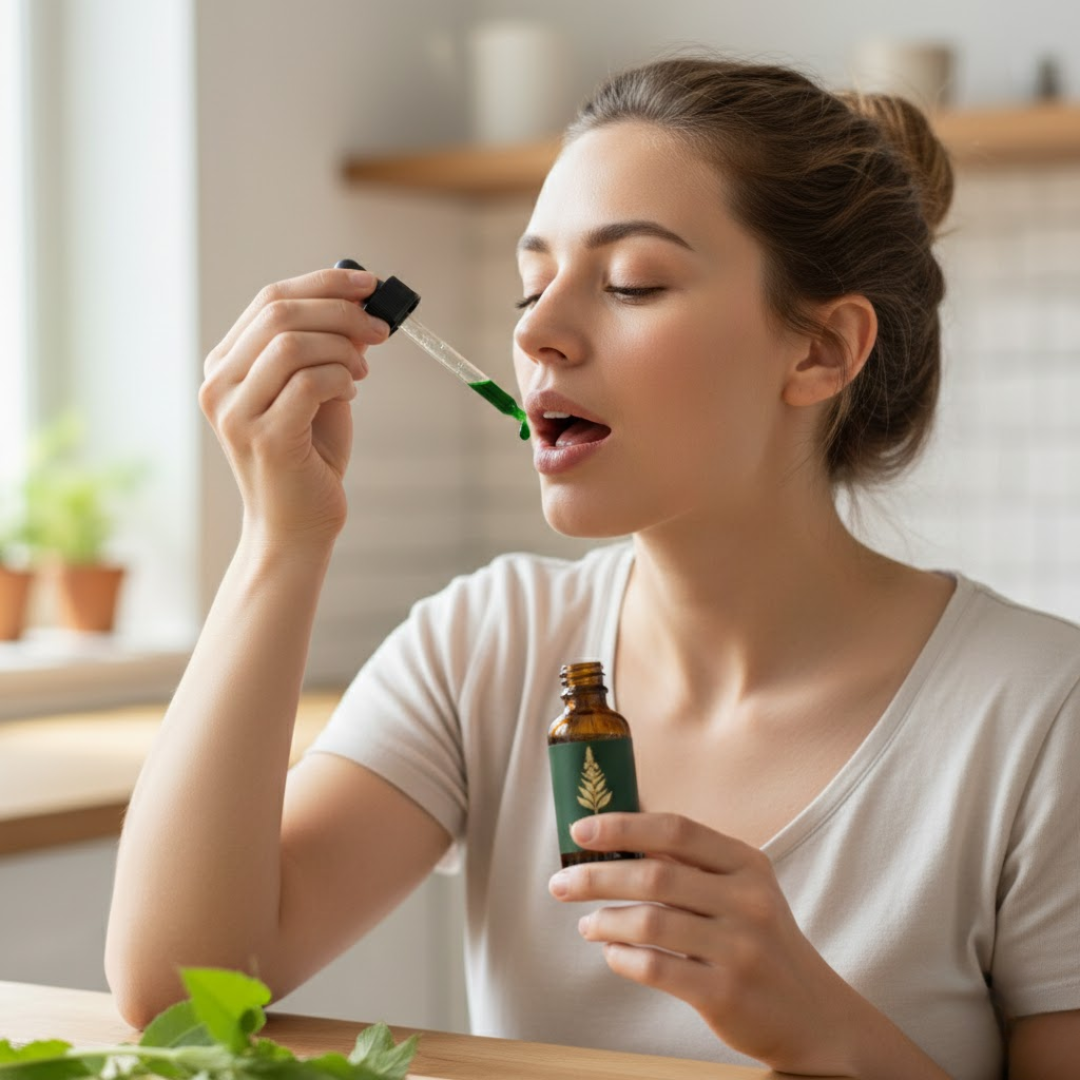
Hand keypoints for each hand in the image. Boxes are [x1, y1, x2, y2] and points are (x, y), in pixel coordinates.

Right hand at [199, 267, 389, 549]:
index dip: (324, 283)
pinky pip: (310, 383)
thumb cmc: (308, 459)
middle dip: (341, 311)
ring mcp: (235, 412)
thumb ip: (329, 350)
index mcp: (225, 366)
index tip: (369, 284)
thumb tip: (360, 305)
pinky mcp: (264, 437)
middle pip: (280, 313)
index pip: (269, 300)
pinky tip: (351, 395)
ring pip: (293, 344)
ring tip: (362, 373)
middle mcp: (219, 385)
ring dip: (343, 350)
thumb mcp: (318, 393)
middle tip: (380, 330)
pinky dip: (342, 380)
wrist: (296, 528)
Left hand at [549, 812, 878, 1076]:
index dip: (623, 826)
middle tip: (560, 882)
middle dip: (596, 876)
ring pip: (649, 922)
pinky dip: (621, 958)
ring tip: (586, 923)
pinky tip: (611, 953)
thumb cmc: (760, 941)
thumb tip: (619, 837)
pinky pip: (655, 968)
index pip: (676, 829)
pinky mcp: (725, 994)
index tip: (580, 830)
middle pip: (655, 874)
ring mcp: (740, 948)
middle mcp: (748, 900)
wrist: (813, 1015)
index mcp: (747, 863)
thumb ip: (690, 864)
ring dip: (604, 920)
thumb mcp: (741, 890)